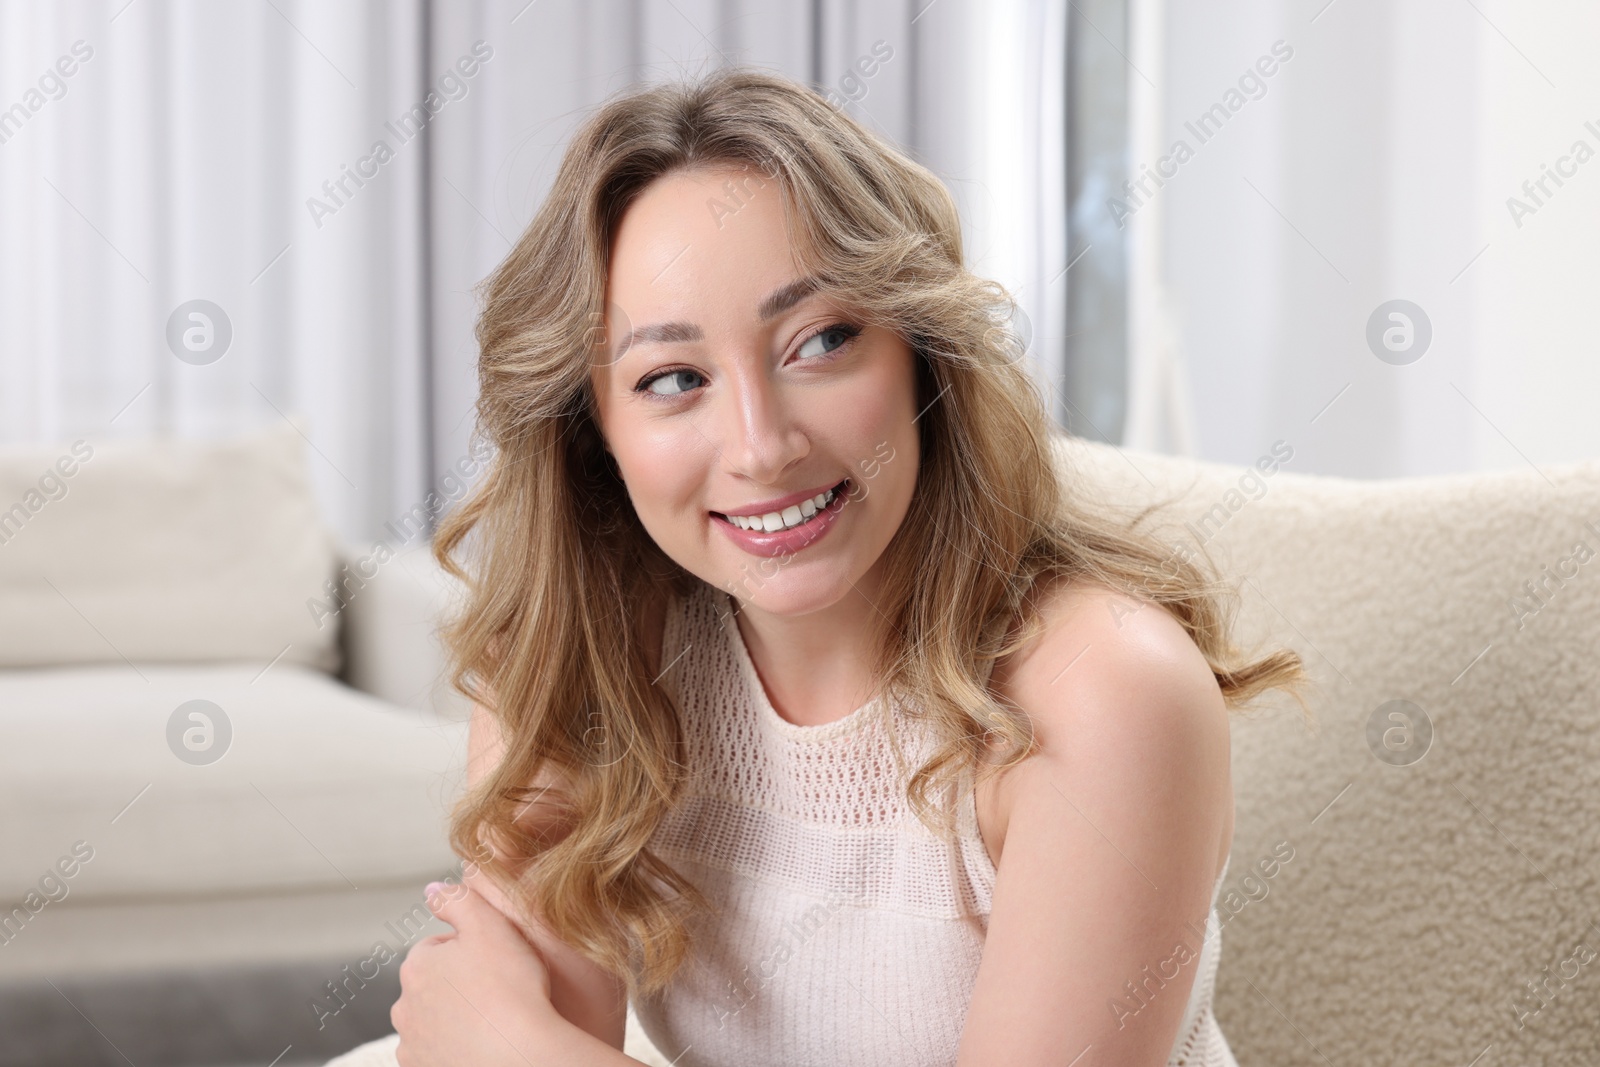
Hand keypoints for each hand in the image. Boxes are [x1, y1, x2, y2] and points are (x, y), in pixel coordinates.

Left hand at [391, 880, 561, 1065]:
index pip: (438, 948)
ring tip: (492, 1022)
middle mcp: (404, 1008)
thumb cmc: (511, 988)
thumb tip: (431, 890)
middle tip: (497, 992)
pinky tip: (481, 1046)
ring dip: (454, 1020)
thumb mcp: (491, 925)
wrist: (520, 1055)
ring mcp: (411, 1046)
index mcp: (416, 967)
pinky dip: (454, 1050)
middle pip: (433, 987)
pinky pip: (437, 1055)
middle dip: (457, 987)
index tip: (496, 963)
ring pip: (433, 1023)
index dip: (471, 951)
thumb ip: (458, 900)